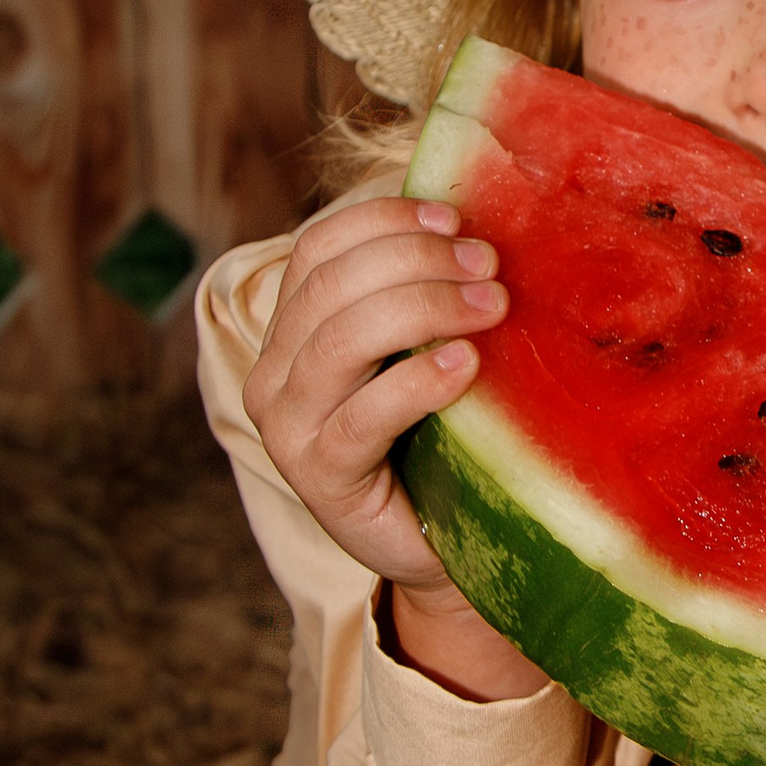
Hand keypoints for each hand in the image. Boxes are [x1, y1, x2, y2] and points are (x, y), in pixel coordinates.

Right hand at [245, 197, 546, 701]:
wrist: (448, 548)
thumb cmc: (442, 440)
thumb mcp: (427, 354)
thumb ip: (426, 297)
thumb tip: (479, 224)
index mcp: (291, 331)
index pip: (319, 249)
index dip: (384, 221)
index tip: (456, 217)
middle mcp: (274, 374)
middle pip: (331, 286)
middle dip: (417, 261)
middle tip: (489, 265)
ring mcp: (289, 429)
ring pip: (339, 341)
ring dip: (422, 308)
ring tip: (490, 306)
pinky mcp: (321, 478)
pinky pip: (361, 417)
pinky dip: (416, 383)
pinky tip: (466, 366)